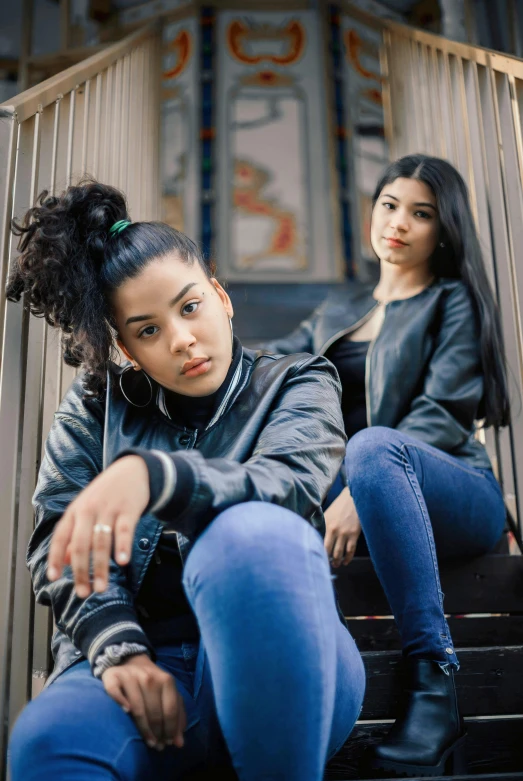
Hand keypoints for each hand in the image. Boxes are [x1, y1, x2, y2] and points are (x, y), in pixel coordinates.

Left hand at [47, 455, 149, 596]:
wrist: (133, 470)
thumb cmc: (106, 494)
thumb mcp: (85, 509)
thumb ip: (73, 534)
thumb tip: (62, 561)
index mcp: (75, 511)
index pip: (60, 537)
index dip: (54, 558)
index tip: (53, 578)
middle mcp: (88, 510)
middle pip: (80, 545)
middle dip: (80, 571)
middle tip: (83, 593)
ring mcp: (108, 509)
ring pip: (101, 543)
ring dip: (100, 568)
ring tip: (101, 588)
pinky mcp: (128, 509)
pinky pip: (123, 530)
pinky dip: (122, 546)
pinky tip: (122, 562)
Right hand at [103, 654, 185, 749]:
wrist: (130, 661)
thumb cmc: (152, 684)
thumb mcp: (168, 694)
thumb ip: (177, 715)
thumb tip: (179, 743)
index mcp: (166, 680)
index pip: (170, 709)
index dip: (170, 728)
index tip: (168, 743)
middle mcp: (148, 677)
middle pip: (154, 711)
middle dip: (157, 732)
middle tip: (157, 746)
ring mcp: (130, 676)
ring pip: (137, 707)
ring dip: (143, 728)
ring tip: (147, 741)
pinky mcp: (113, 677)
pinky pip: (115, 691)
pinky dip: (120, 701)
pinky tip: (126, 712)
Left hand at [324, 487, 360, 566]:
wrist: (353, 498)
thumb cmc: (339, 506)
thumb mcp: (327, 513)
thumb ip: (321, 524)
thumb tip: (315, 534)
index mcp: (326, 525)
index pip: (319, 543)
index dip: (318, 552)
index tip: (316, 558)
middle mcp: (334, 530)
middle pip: (328, 550)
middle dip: (327, 560)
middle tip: (326, 565)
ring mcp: (345, 533)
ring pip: (339, 553)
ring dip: (337, 561)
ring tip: (336, 565)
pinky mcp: (354, 534)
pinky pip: (351, 550)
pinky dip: (348, 558)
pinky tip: (346, 562)